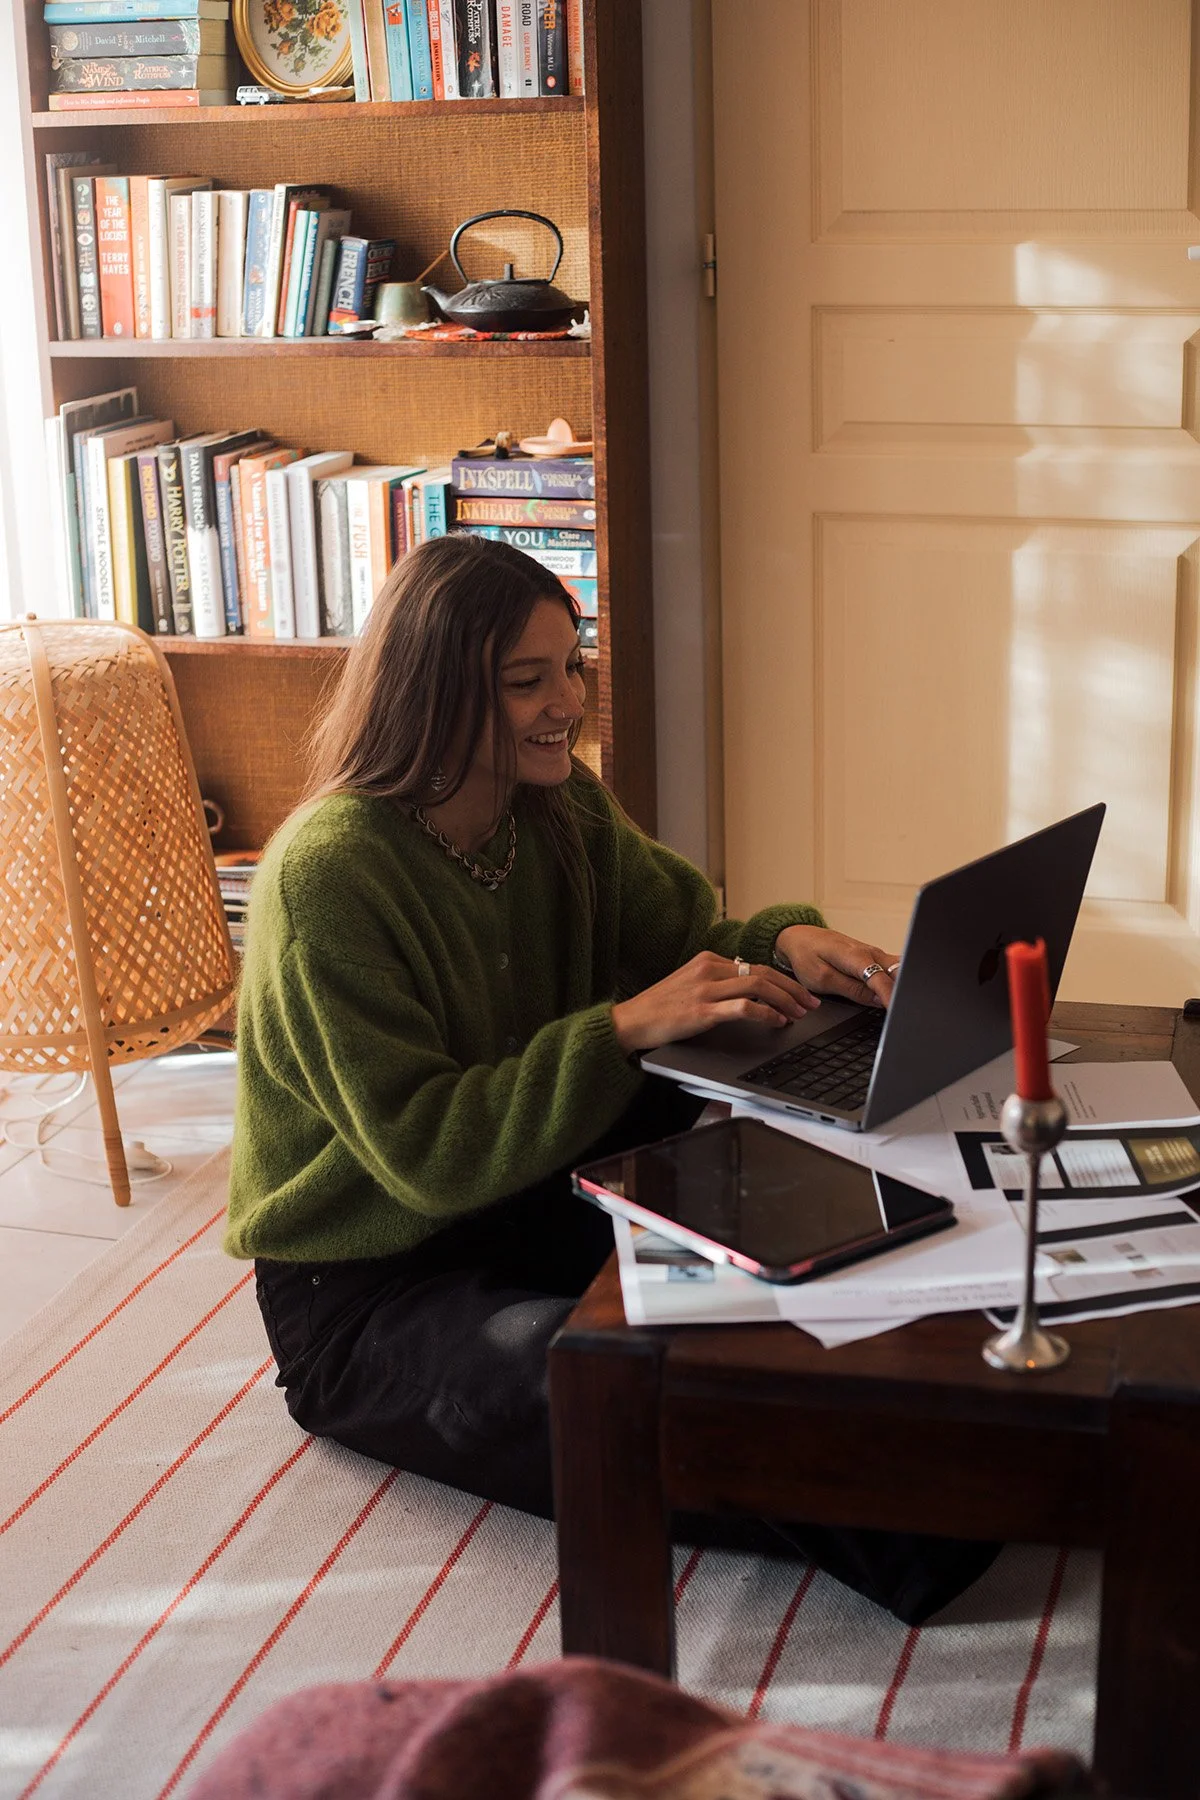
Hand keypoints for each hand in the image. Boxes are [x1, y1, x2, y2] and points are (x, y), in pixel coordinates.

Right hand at [611, 951, 819, 1054]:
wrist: (630, 1022)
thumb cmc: (659, 1008)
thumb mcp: (690, 985)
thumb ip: (717, 983)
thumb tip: (750, 990)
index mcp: (708, 960)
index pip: (757, 965)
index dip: (784, 980)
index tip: (800, 994)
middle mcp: (709, 969)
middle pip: (764, 972)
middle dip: (793, 988)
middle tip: (812, 1003)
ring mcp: (705, 989)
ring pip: (759, 986)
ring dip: (786, 1000)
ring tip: (800, 1014)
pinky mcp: (702, 1011)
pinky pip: (743, 1007)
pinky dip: (766, 1013)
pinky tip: (776, 1022)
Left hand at [773, 925, 899, 1009]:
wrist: (800, 937)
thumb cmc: (807, 956)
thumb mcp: (823, 979)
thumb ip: (852, 990)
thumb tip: (878, 1000)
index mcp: (856, 956)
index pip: (880, 979)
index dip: (890, 997)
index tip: (897, 1012)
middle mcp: (871, 952)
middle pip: (899, 972)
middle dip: (906, 991)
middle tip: (906, 1011)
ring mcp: (875, 954)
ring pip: (900, 969)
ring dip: (905, 986)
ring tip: (906, 1004)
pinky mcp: (875, 958)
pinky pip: (893, 969)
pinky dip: (899, 981)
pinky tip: (900, 994)